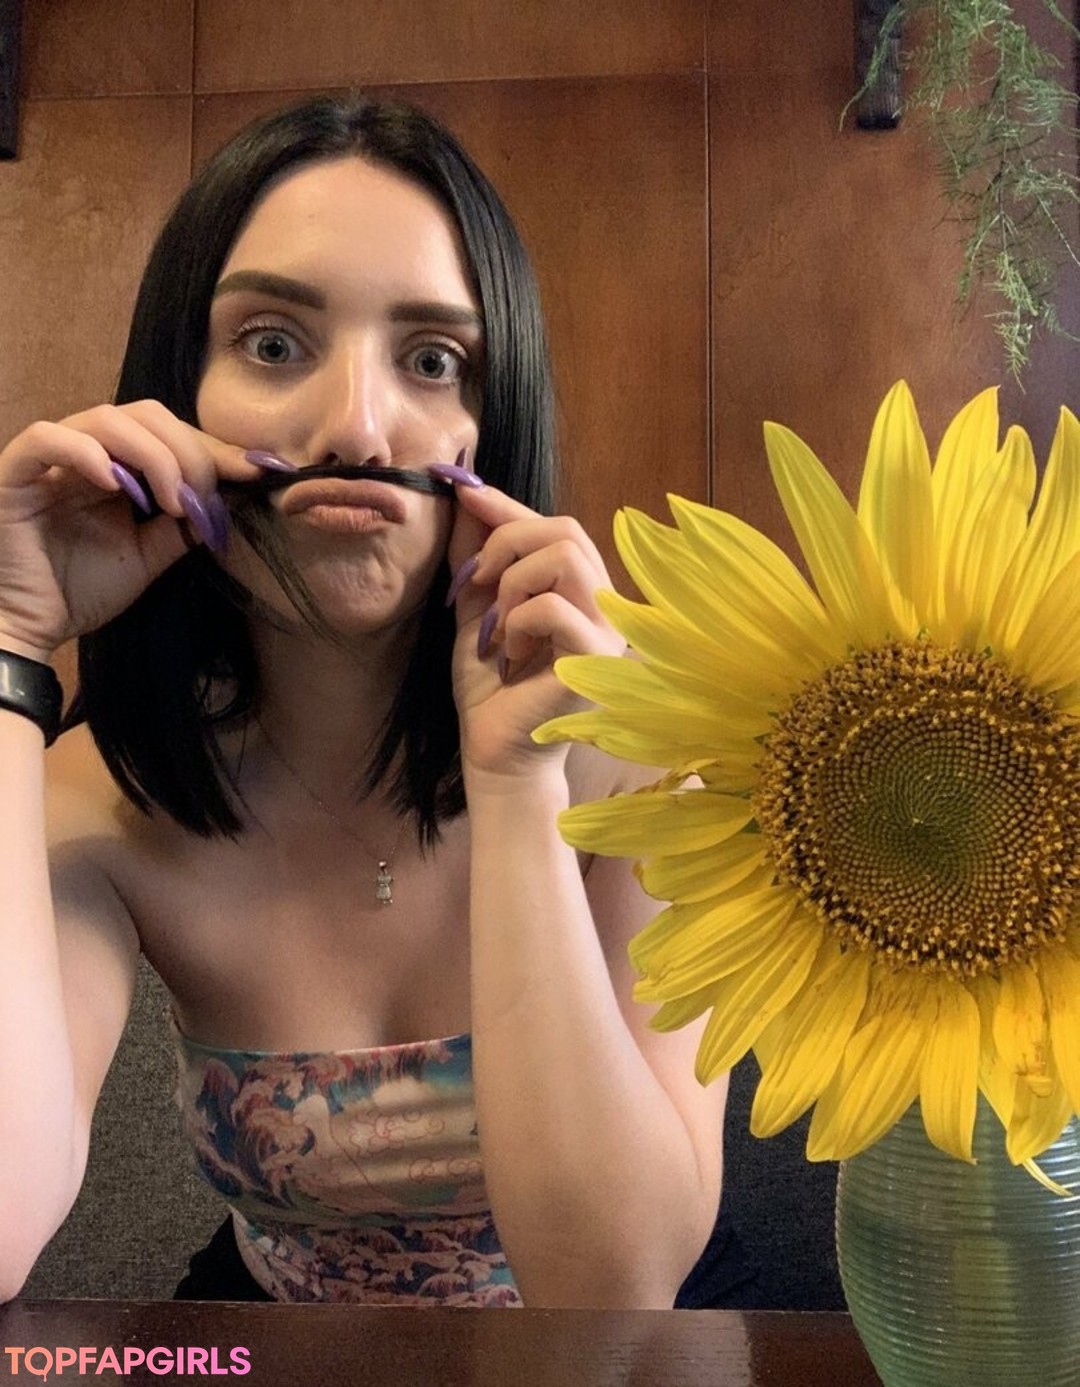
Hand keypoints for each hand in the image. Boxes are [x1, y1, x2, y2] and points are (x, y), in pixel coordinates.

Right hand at [0, 401, 267, 662]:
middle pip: (146, 415)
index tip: (261, 470)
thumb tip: (230, 501)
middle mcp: (86, 452)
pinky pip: (47, 439)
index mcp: (118, 466)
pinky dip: (86, 453)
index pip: (171, 434)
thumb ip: (183, 526)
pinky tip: (116, 485)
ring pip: (105, 419)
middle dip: (189, 452)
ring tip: (172, 502)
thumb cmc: (79, 591)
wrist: (30, 627)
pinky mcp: (15, 472)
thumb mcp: (149, 556)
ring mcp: (50, 459)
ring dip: (153, 455)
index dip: (216, 448)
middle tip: (205, 498)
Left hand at [438, 468, 623, 777]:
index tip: (461, 489)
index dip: (506, 504)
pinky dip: (518, 621)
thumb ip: (476, 557)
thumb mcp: (474, 607)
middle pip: (565, 528)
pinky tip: (510, 653)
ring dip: (514, 582)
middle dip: (507, 540)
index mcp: (579, 589)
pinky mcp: (597, 656)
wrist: (494, 751)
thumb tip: (466, 492)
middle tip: (474, 579)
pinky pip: (554, 606)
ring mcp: (607, 629)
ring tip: (496, 624)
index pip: (552, 525)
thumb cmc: (490, 687)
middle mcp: (603, 603)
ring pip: (565, 556)